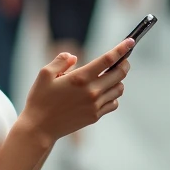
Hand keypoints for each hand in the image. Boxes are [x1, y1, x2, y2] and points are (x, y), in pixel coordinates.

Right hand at [18, 39, 134, 144]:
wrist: (39, 128)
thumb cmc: (40, 99)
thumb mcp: (45, 74)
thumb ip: (61, 61)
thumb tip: (74, 57)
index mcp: (80, 78)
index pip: (108, 59)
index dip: (121, 49)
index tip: (130, 41)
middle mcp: (91, 91)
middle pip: (120, 73)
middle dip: (124, 63)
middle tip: (123, 59)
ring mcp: (95, 105)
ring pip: (119, 89)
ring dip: (119, 80)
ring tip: (112, 76)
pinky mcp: (95, 116)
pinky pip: (113, 103)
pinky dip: (114, 96)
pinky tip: (105, 92)